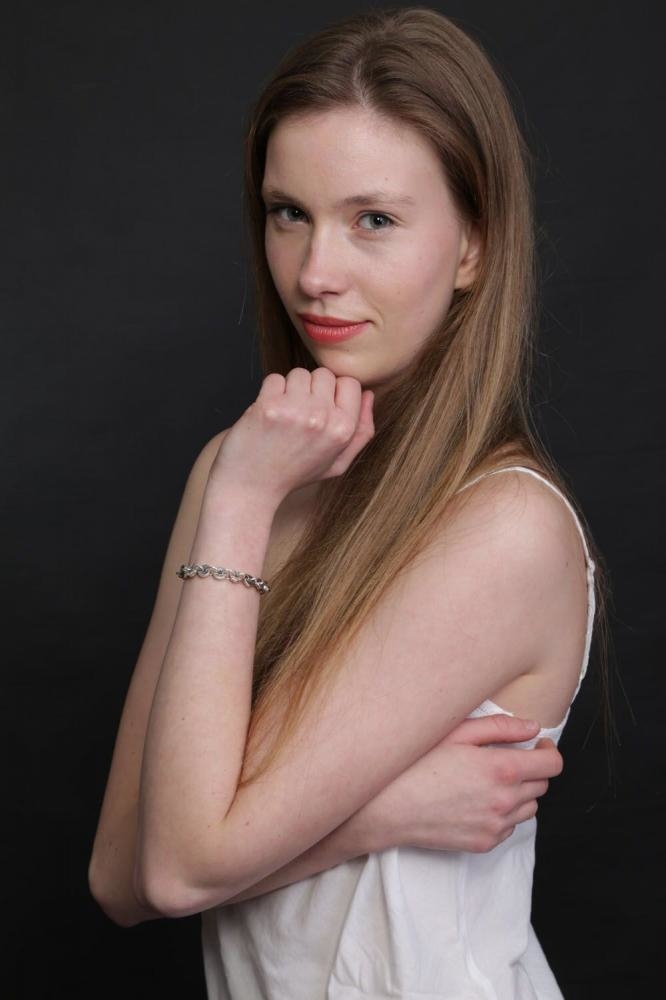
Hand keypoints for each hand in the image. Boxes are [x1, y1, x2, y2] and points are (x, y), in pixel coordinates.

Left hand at [209, 368, 374, 502]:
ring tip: (283, 414)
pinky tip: (268, 414)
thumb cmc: (293, 474)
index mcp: (343, 430)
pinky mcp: (269, 406)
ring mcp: (295, 410)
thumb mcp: (337, 463)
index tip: (321, 406)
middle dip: (311, 388)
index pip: (350, 383)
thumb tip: (369, 395)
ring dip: (289, 389)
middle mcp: (323, 418)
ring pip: (299, 374)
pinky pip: (274, 378)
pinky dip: (269, 392)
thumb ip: (361, 432)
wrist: (251, 488)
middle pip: (324, 374)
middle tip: (299, 412)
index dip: (334, 392)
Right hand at [365, 715, 562, 853]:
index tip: (537, 745)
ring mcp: (495, 826)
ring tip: (491, 780)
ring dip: (520, 792)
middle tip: (507, 758)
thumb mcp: (456, 733)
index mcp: (501, 769)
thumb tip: (532, 727)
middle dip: (531, 769)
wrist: (388, 808)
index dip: (549, 751)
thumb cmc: (417, 764)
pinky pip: (509, 827)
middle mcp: (504, 801)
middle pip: (542, 785)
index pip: (552, 764)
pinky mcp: (484, 843)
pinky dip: (503, 813)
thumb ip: (500, 727)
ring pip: (529, 808)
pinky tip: (478, 799)